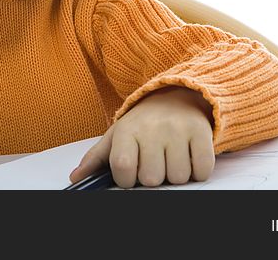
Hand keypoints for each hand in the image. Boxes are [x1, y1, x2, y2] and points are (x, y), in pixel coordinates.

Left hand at [70, 87, 214, 187]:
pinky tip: (188, 156)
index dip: (127, 180)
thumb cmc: (143, 123)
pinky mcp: (201, 132)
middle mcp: (152, 128)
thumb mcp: (117, 135)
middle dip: (153, 177)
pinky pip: (201, 171)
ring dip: (175, 175)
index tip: (130, 174)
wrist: (175, 97)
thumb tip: (75, 178)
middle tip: (154, 161)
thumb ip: (95, 159)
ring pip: (178, 177)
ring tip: (170, 157)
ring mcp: (178, 130)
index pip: (123, 168)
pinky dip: (197, 171)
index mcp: (127, 130)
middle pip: (152, 178)